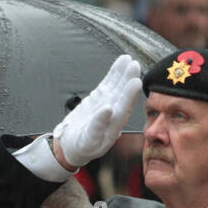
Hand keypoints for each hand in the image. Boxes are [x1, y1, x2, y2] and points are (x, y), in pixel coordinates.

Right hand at [52, 54, 141, 168]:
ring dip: (123, 73)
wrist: (72, 145)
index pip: (124, 110)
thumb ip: (98, 126)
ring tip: (129, 60)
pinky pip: (109, 83)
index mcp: (114, 128)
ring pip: (117, 87)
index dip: (130, 96)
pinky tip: (122, 61)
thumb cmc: (80, 147)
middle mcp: (114, 115)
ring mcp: (108, 104)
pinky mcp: (101, 98)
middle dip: (128, 80)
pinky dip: (115, 73)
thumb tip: (108, 108)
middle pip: (122, 96)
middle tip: (134, 66)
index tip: (136, 83)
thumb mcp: (87, 141)